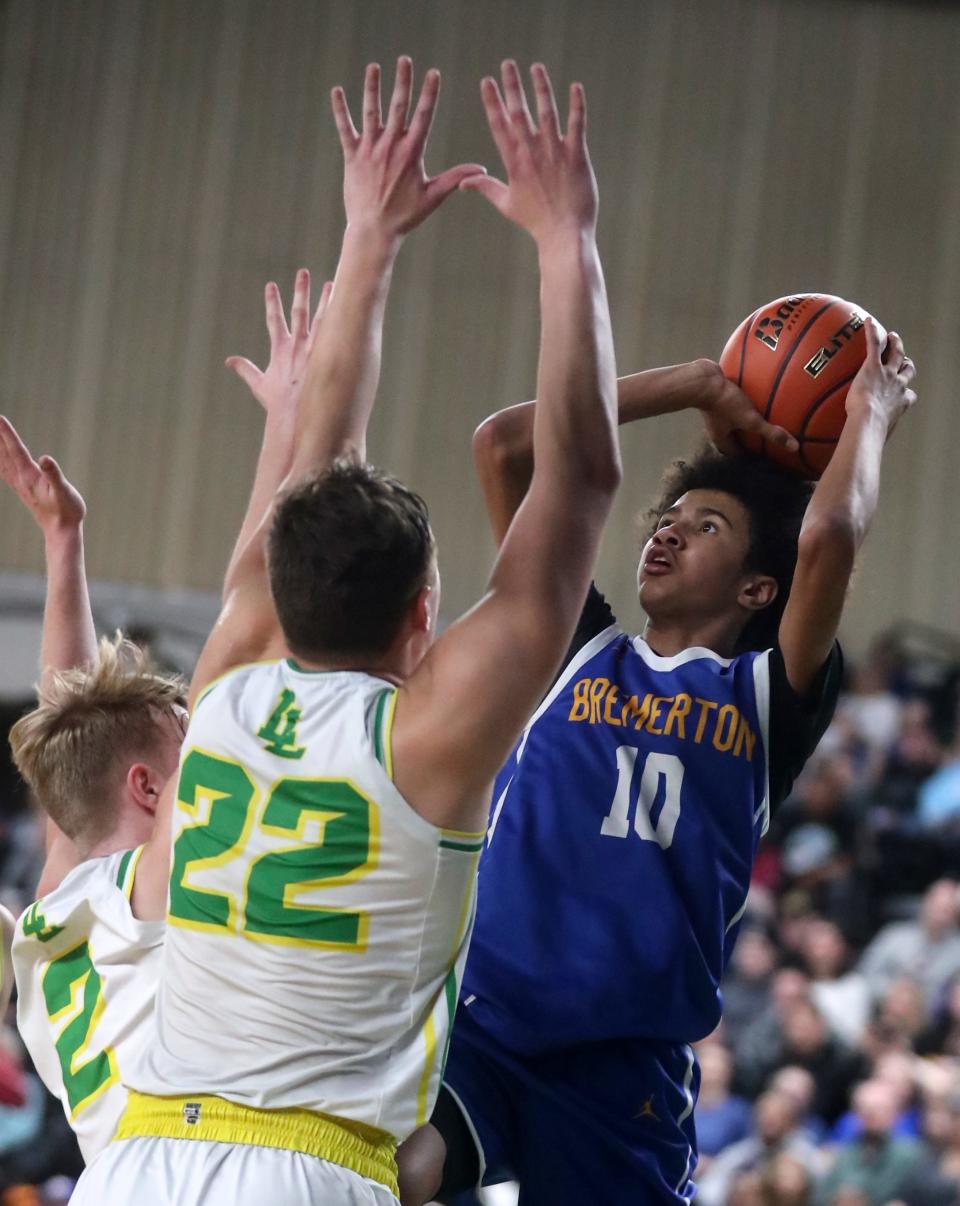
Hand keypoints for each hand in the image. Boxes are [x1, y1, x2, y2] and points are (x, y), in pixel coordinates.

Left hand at [0, 416, 84, 534]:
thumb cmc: (67, 511)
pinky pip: (4, 470)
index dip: (7, 433)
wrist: (61, 531)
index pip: (16, 450)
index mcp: (29, 476)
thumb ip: (54, 474)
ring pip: (1, 461)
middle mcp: (20, 479)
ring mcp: (19, 485)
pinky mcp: (22, 489)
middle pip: (4, 453)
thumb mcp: (64, 491)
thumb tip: (45, 458)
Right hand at [225, 269, 331, 413]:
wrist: (292, 417)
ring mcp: (312, 352)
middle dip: (300, 292)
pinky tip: (348, 311)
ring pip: (321, 319)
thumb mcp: (259, 385)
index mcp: (279, 350)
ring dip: (326, 301)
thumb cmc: (277, 404)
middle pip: (298, 312)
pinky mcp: (325, 360)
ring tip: (332, 284)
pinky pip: (335, 336)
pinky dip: (340, 323)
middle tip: (303, 273)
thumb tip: (229, 361)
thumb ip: (246, 370)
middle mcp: (296, 346)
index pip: (274, 319)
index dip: (272, 302)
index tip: (271, 285)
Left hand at [332, 57, 484, 237]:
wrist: (374, 230)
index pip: (423, 116)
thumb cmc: (405, 216)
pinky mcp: (352, 156)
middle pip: (398, 106)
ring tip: (374, 67)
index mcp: (411, 153)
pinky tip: (337, 91)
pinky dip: (340, 109)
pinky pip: (344, 128)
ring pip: (371, 111)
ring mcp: (370, 149)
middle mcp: (390, 146)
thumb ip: (455, 178)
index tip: (433, 72)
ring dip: (372, 87)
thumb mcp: (433, 196)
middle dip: (403, 81)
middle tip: (405, 59)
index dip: (429, 93)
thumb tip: (481, 170)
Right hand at [461, 62, 595, 244]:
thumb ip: (485, 187)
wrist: (564, 234)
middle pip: (519, 113)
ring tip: (535, 67)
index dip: (492, 102)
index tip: (486, 82)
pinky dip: (576, 105)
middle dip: (512, 86)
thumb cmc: (535, 222)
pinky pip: (576, 125)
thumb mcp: (506, 204)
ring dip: (540, 88)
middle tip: (507, 64)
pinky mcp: (576, 156)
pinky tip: (574, 87)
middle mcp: (532, 153)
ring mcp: (555, 153)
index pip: (499, 126)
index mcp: (514, 163)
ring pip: (546, 113)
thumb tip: (463, 182)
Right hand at [697, 360, 797, 455]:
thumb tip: (794, 448)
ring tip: (764, 417)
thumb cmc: (724, 403)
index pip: (738, 454)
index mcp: (722, 440)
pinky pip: (733, 405)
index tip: (766, 453)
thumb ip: (771, 433)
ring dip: (747, 420)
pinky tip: (756, 396)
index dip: (752, 455)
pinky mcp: (717, 398)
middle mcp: (717, 429)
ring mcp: (716, 413)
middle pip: (737, 438)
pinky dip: (744, 404)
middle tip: (768, 437)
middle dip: (751, 438)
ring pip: (735, 421)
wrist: (702, 380)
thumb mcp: (751, 420)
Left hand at [845, 319, 916, 435]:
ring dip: (895, 343)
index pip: (908, 395)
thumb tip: (856, 453)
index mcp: (901, 403)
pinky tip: (867, 321)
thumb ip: (871, 438)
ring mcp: (887, 374)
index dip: (906, 391)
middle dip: (905, 361)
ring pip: (897, 353)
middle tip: (901, 355)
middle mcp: (899, 385)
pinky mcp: (873, 366)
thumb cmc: (870, 433)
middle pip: (907, 368)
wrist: (868, 421)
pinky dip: (873, 332)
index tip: (903, 391)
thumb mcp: (875, 436)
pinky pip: (874, 344)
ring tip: (892, 336)